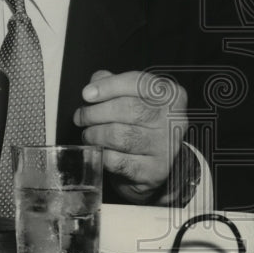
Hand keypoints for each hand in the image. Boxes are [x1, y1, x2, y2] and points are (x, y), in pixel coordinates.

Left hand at [73, 69, 187, 203]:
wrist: (157, 160)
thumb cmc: (141, 124)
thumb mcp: (132, 97)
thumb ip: (113, 83)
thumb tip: (96, 81)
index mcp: (169, 95)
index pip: (138, 83)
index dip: (108, 87)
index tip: (87, 94)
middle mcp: (172, 120)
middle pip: (127, 110)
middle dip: (95, 113)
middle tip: (81, 117)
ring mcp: (165, 147)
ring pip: (120, 136)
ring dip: (95, 134)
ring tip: (88, 134)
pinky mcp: (154, 170)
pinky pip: (118, 161)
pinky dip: (101, 154)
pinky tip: (100, 150)